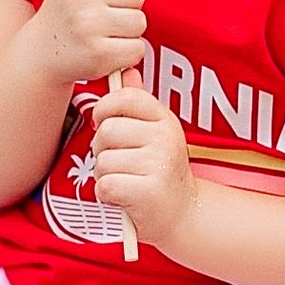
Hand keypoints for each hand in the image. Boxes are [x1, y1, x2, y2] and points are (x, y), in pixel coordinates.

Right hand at [32, 0, 148, 86]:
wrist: (42, 51)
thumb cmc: (68, 9)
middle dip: (128, 6)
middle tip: (103, 15)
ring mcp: (89, 25)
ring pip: (140, 22)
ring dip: (128, 30)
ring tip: (104, 32)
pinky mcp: (99, 54)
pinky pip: (137, 48)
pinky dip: (127, 53)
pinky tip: (106, 49)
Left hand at [88, 81, 194, 250]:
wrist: (182, 214)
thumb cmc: (159, 172)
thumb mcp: (153, 134)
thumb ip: (137, 105)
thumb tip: (126, 70)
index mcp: (165, 119)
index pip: (125, 97)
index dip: (105, 110)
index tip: (106, 125)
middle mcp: (166, 137)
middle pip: (107, 130)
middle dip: (102, 150)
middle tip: (119, 163)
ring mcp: (159, 164)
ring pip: (103, 161)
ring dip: (105, 175)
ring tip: (125, 181)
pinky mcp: (148, 192)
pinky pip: (105, 185)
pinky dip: (106, 195)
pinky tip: (123, 198)